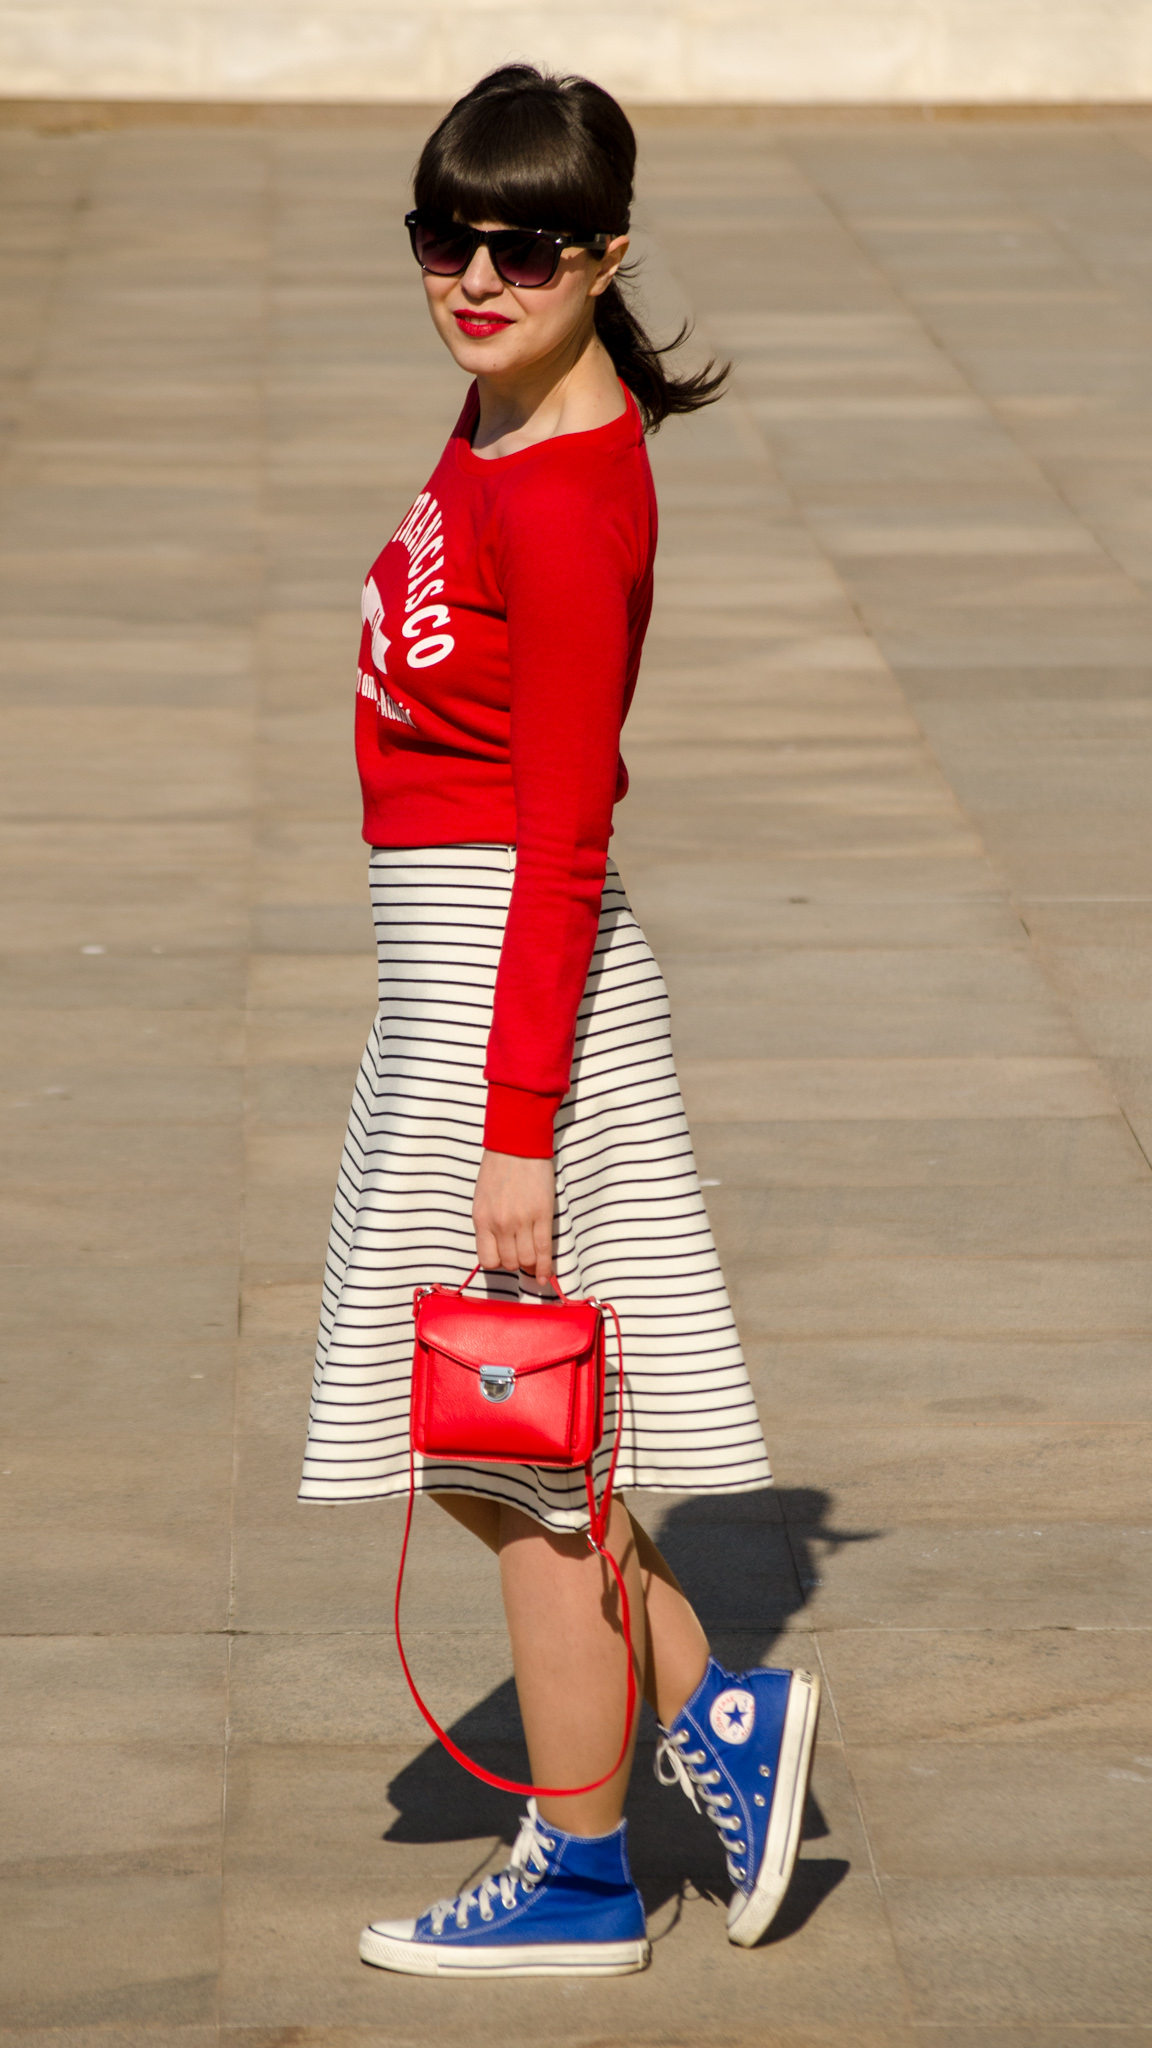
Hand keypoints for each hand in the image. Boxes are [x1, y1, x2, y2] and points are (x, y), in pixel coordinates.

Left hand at [473, 1150, 554, 1281]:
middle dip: (516, 1264)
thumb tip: (500, 1247)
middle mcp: (500, 1224)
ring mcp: (521, 1221)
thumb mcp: (482, 1198)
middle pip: (509, 1263)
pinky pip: (544, 1249)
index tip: (505, 1259)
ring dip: (531, 1265)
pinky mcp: (542, 1215)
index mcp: (482, 1220)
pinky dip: (546, 1266)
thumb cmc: (498, 1169)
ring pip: (526, 1260)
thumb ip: (488, 1223)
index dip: (498, 1263)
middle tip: (522, 1256)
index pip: (487, 1260)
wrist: (517, 1144)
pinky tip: (547, 1276)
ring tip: (535, 1262)